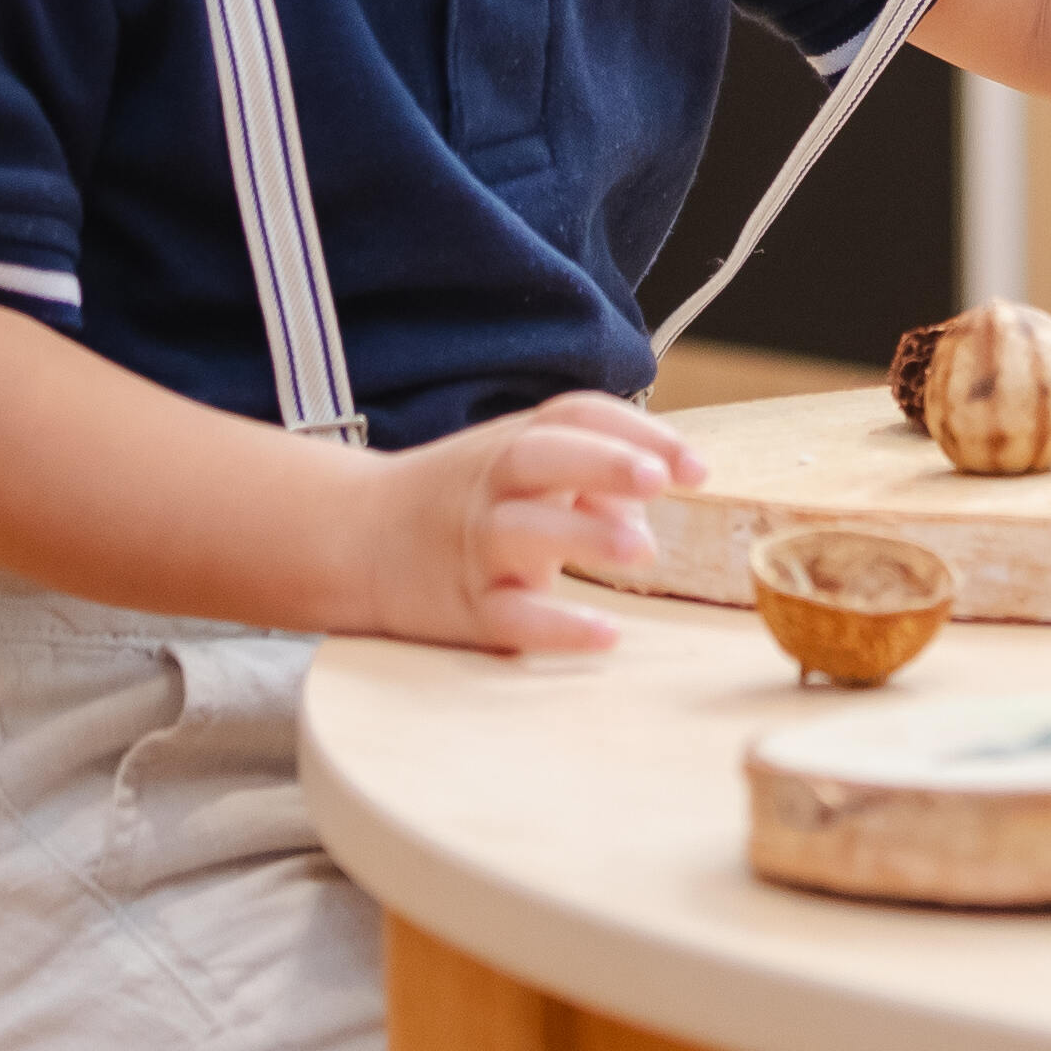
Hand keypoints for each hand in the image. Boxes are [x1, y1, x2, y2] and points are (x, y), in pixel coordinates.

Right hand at [353, 390, 698, 655]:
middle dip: (603, 462)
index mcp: (513, 443)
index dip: (637, 432)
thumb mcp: (518, 466)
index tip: (695, 466)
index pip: (576, 417)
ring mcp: (475, 546)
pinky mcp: (464, 608)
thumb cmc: (462, 498)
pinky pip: (508, 616)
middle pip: (541, 458)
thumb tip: (649, 506)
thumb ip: (589, 476)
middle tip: (660, 480)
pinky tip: (605, 633)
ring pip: (524, 534)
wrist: (355, 539)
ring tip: (643, 549)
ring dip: (585, 537)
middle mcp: (493, 486)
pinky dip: (556, 625)